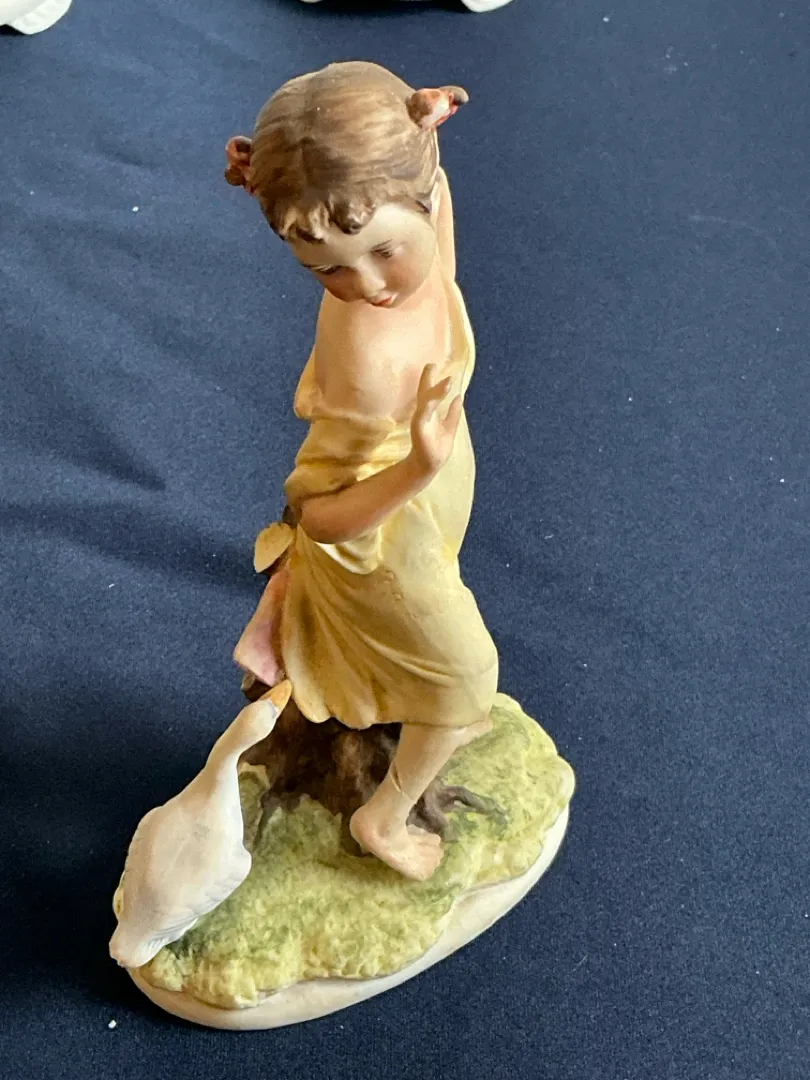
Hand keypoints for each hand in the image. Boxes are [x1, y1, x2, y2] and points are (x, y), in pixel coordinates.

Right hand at [408, 364, 462, 478]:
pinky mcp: (419, 431)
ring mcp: (420, 422)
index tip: (432, 364)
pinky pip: (423, 416)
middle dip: (427, 379)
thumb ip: (453, 413)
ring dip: (435, 392)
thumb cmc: (436, 447)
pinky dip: (428, 407)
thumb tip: (459, 397)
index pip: (429, 392)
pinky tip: (433, 400)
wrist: (428, 466)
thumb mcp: (449, 427)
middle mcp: (423, 415)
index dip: (430, 379)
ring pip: (426, 403)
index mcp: (429, 413)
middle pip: (424, 393)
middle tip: (430, 364)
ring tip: (446, 382)